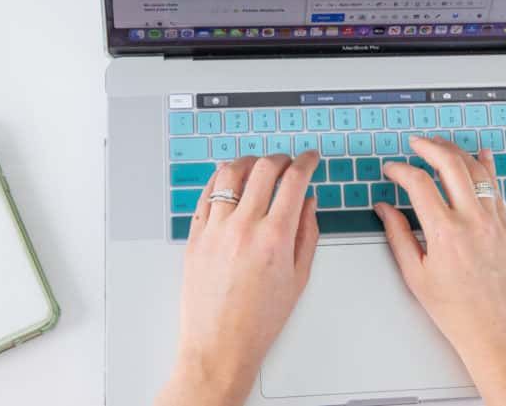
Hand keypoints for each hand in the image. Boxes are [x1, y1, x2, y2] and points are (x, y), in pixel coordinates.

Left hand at [156, 152, 319, 405]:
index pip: (294, 180)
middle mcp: (244, 227)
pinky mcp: (195, 237)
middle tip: (288, 162)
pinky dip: (221, 179)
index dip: (306, 161)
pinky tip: (230, 181)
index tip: (311, 158)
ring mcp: (215, 230)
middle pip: (263, 168)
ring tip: (257, 167)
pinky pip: (206, 195)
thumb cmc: (261, 320)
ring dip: (249, 162)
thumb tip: (308, 201)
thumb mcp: (299, 278)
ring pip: (230, 173)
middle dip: (281, 158)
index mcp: (275, 238)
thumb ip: (307, 233)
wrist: (219, 347)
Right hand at [375, 136, 505, 405]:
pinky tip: (482, 155)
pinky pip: (497, 187)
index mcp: (445, 233)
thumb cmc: (455, 311)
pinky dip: (488, 167)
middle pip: (451, 164)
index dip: (400, 170)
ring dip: (456, 152)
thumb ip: (398, 235)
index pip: (418, 183)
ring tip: (441, 146)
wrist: (496, 333)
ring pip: (477, 170)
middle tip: (416, 144)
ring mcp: (494, 221)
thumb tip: (384, 208)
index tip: (391, 169)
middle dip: (430, 147)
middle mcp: (472, 220)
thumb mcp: (416, 276)